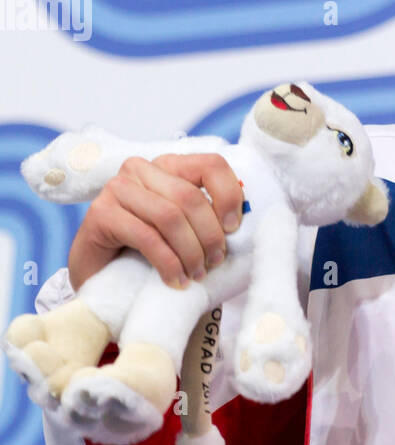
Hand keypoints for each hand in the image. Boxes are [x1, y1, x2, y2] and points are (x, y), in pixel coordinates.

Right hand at [67, 154, 244, 291]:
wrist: (102, 277)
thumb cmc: (150, 252)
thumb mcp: (185, 229)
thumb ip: (208, 217)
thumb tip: (244, 222)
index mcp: (168, 166)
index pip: (211, 164)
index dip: (228, 197)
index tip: (233, 229)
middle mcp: (141, 169)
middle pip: (190, 197)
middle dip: (209, 236)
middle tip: (214, 263)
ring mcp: (117, 188)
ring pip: (170, 216)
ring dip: (190, 252)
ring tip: (196, 274)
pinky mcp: (99, 213)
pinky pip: (146, 236)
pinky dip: (168, 262)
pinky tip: (176, 280)